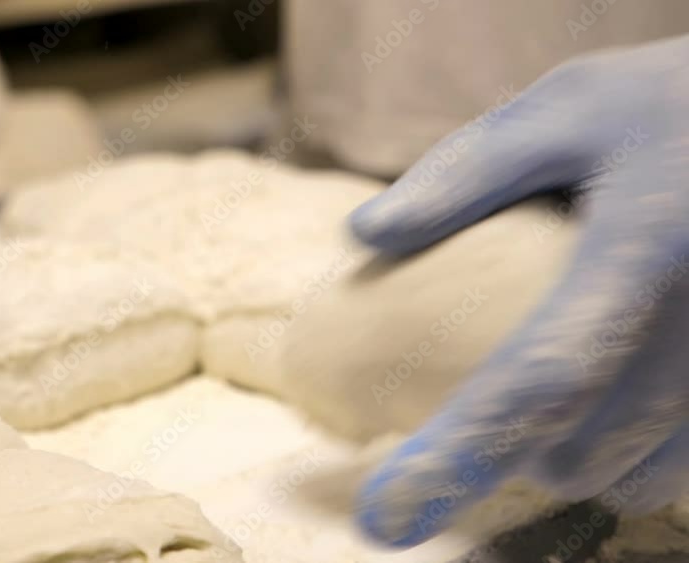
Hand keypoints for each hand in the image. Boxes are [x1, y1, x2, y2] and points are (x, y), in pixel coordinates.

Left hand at [348, 36, 688, 546]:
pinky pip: (685, 463)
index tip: (385, 517)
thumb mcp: (568, 109)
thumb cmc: (671, 106)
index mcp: (641, 255)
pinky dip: (630, 457)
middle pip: (583, 450)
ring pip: (640, 476)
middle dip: (509, 452)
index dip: (457, 456)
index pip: (537, 380)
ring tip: (539, 402)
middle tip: (469, 408)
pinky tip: (606, 404)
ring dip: (571, 460)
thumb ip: (468, 172)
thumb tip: (367, 234)